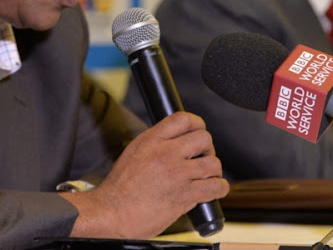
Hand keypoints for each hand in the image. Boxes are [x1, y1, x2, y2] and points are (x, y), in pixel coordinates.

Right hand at [62, 111, 228, 238]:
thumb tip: (176, 139)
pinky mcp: (184, 195)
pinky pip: (215, 186)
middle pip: (204, 138)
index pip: (183, 119)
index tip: (198, 133)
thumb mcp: (134, 152)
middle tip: (200, 159)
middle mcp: (166, 153)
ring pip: (213, 162)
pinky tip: (213, 189)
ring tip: (205, 176)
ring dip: (213, 170)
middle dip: (206, 148)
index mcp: (151, 140)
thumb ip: (156, 143)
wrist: (113, 212)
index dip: (197, 124)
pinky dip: (219, 188)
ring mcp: (177, 174)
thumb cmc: (120, 188)